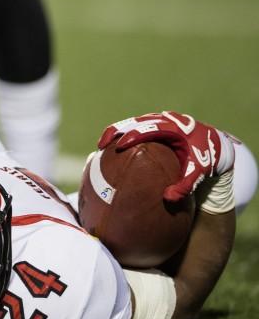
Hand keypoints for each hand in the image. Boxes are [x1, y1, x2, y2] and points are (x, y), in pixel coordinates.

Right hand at [98, 111, 234, 202]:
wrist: (218, 146)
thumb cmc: (208, 159)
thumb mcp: (200, 172)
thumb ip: (186, 186)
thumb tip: (169, 199)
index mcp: (177, 128)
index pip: (150, 128)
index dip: (133, 135)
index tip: (119, 146)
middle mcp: (167, 120)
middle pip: (136, 121)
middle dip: (117, 131)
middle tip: (101, 144)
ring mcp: (161, 120)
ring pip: (134, 122)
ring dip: (117, 131)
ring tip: (102, 144)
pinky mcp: (157, 124)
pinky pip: (137, 126)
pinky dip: (124, 134)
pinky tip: (113, 146)